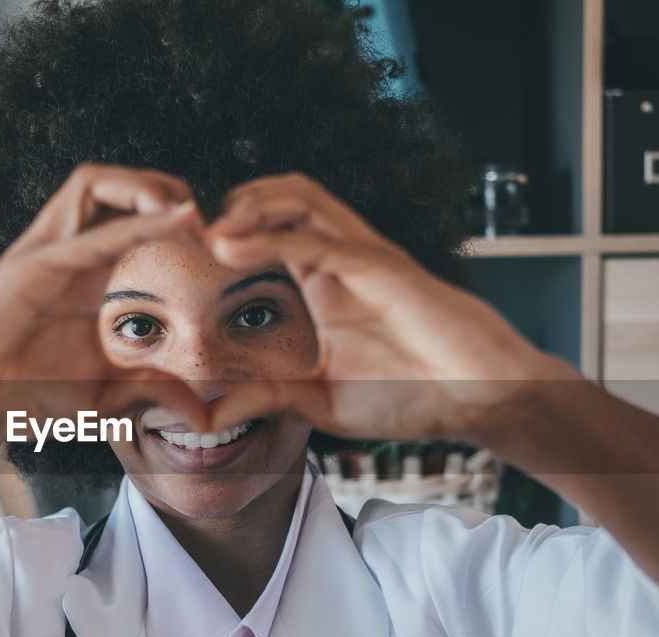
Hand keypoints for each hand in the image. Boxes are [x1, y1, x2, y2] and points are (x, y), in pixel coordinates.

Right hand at [0, 164, 211, 455]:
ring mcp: (47, 255)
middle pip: (125, 190)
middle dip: (176, 192)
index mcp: (88, 277)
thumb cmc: (9, 394)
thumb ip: (148, 397)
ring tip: (194, 213)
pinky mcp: (30, 268)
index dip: (186, 226)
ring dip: (151, 187)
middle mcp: (69, 254)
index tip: (229, 250)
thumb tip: (202, 417)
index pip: (139, 223)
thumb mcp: (99, 398)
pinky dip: (133, 221)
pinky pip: (86, 231)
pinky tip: (176, 220)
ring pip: (98, 184)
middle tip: (218, 225)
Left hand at [201, 173, 576, 441]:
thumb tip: (206, 415)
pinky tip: (229, 246)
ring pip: (300, 199)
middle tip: (180, 230)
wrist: (483, 399)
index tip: (175, 254)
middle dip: (228, 205)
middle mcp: (341, 259)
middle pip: (280, 199)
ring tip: (204, 229)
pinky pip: (319, 240)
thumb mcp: (320, 402)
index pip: (266, 234)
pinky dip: (270, 237)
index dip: (222, 234)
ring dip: (247, 205)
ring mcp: (363, 258)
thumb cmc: (415, 395)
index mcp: (323, 282)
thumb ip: (267, 398)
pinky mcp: (383, 268)